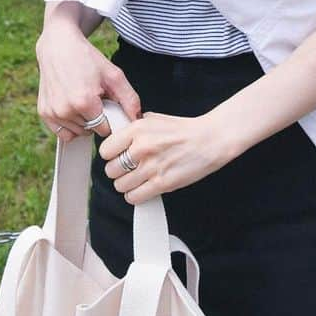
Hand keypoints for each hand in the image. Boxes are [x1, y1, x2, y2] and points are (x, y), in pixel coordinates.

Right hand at [35, 18, 141, 141]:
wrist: (58, 46)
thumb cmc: (87, 58)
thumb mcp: (113, 75)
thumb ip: (129, 99)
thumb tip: (136, 120)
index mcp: (84, 102)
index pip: (105, 129)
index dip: (109, 118)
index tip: (106, 104)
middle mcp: (65, 110)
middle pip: (90, 131)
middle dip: (96, 119)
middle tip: (93, 97)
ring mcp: (52, 113)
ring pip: (77, 133)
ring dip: (83, 122)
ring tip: (82, 99)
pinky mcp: (43, 113)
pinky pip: (62, 133)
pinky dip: (69, 125)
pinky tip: (72, 107)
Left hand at [97, 110, 232, 203]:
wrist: (209, 140)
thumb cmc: (183, 130)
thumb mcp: (153, 118)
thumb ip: (133, 127)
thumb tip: (116, 135)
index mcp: (137, 129)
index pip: (105, 150)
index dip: (111, 155)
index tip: (116, 156)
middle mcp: (141, 148)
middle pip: (111, 170)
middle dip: (118, 171)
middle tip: (128, 169)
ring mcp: (151, 167)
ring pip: (120, 186)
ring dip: (127, 184)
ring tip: (137, 179)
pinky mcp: (162, 184)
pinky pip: (134, 197)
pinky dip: (135, 195)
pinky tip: (143, 188)